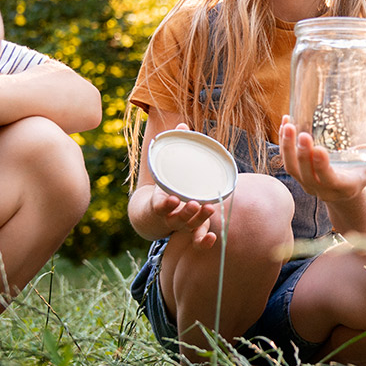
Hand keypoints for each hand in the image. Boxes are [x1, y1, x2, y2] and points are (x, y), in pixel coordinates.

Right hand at [142, 122, 222, 246]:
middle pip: (176, 218)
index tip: (170, 199)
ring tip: (209, 209)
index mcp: (160, 202)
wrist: (152, 213)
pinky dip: (203, 242)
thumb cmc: (163, 186)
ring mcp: (179, 225)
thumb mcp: (165, 169)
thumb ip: (175, 148)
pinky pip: (195, 240)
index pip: (159, 205)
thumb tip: (183, 123)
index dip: (164, 204)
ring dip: (198, 220)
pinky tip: (213, 239)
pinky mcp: (189, 231)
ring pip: (187, 227)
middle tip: (194, 203)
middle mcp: (168, 216)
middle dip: (185, 212)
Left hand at [278, 115, 365, 204]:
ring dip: (288, 148)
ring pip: (292, 169)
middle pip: (306, 174)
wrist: (346, 194)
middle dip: (302, 154)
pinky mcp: (298, 175)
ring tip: (288, 125)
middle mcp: (322, 188)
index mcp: (343, 186)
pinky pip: (287, 161)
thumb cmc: (365, 173)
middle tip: (301, 133)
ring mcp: (307, 183)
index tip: (319, 148)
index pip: (328, 179)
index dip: (321, 166)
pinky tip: (286, 122)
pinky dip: (284, 143)